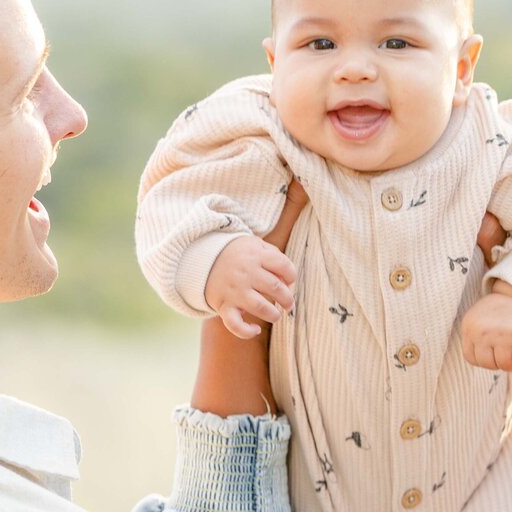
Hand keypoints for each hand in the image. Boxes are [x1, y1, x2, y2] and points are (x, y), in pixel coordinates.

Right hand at [191, 180, 308, 415]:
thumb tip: (306, 181)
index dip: (291, 276)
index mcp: (257, 253)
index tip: (288, 279)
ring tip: (275, 313)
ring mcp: (234, 290)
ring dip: (272, 314)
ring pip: (260, 307)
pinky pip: (234, 323)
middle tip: (287, 302)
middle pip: (276, 290)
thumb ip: (288, 210)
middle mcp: (247, 272)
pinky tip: (255, 329)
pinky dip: (245, 330)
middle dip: (287, 299)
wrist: (204, 262)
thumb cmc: (242, 251)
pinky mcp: (223, 306)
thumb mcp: (264, 232)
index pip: (285, 268)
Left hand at [461, 287, 511, 374]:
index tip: (492, 345)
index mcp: (469, 327)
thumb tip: (490, 365)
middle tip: (506, 345)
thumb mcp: (479, 321)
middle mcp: (484, 331)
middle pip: (488, 364)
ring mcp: (503, 333)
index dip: (484, 356)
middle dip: (498, 360)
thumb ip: (474, 341)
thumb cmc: (499, 315)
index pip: (472, 358)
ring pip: (505, 366)